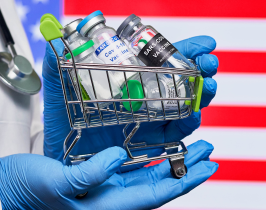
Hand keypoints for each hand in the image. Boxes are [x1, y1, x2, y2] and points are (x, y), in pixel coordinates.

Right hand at [0, 140, 217, 208]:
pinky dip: (144, 161)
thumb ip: (90, 173)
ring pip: (145, 178)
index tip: (207, 164)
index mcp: (103, 207)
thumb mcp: (56, 181)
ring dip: (168, 163)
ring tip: (187, 149)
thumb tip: (119, 156)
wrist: (4, 191)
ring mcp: (100, 191)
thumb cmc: (25, 190)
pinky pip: (127, 172)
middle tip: (206, 150)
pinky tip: (151, 152)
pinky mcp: (91, 180)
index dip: (184, 180)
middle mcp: (107, 201)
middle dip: (184, 169)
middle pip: (156, 186)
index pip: (155, 194)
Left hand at [43, 36, 218, 165]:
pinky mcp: (147, 144)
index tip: (204, 44)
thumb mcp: (57, 90)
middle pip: (180, 82)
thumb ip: (57, 64)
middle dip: (199, 72)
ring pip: (183, 107)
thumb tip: (60, 37)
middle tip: (208, 66)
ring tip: (207, 88)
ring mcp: (147, 121)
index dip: (183, 51)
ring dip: (200, 96)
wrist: (57, 153)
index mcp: (127, 80)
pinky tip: (192, 116)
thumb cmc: (59, 120)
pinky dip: (186, 125)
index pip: (160, 61)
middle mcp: (142, 99)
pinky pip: (173, 134)